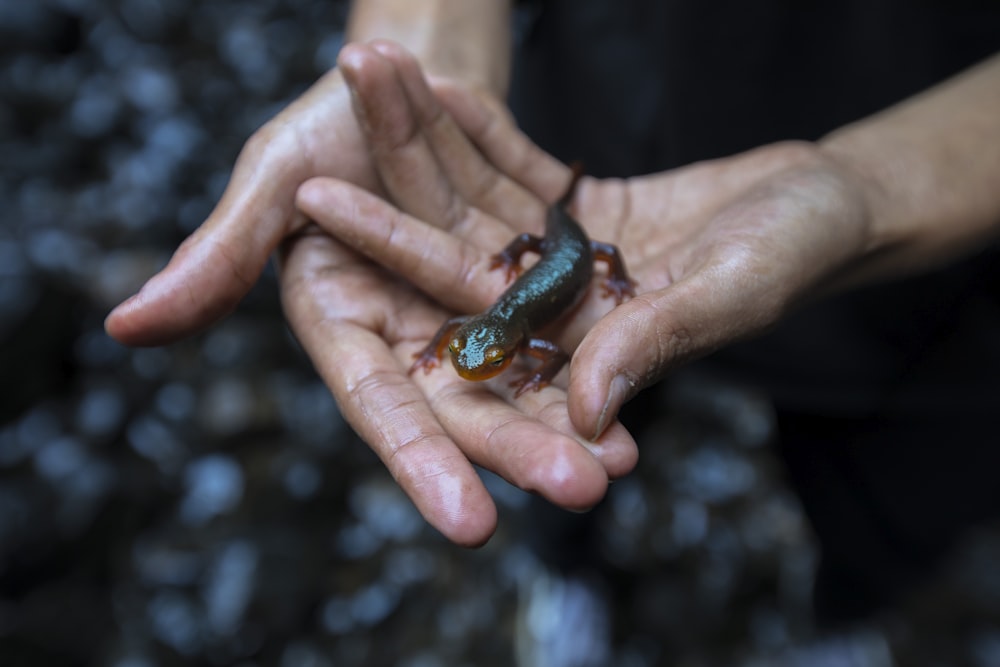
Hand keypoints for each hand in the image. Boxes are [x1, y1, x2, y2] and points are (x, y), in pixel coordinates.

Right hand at [107, 40, 637, 546]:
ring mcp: (472, 313)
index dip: (422, 465)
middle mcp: (413, 336)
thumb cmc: (322, 128)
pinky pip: (563, 320)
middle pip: (468, 405)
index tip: (472, 524)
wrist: (399, 79)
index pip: (383, 408)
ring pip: (526, 374)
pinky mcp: (520, 279)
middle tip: (582, 489)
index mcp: (348, 329)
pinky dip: (599, 349)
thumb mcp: (272, 181)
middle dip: (520, 449)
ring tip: (627, 460)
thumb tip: (125, 326)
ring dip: (576, 416)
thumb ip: (221, 255)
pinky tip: (640, 383)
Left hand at [301, 44, 877, 442]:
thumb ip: (655, 342)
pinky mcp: (578, 213)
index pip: (463, 299)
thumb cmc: (795, 254)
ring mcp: (558, 259)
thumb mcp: (729, 292)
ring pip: (474, 193)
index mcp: (573, 341)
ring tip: (371, 58)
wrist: (831, 205)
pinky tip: (432, 80)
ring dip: (424, 129)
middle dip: (390, 168)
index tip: (321, 201)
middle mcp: (550, 307)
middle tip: (327, 100)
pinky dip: (479, 124)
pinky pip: (514, 166)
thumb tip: (584, 409)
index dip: (393, 245)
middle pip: (450, 238)